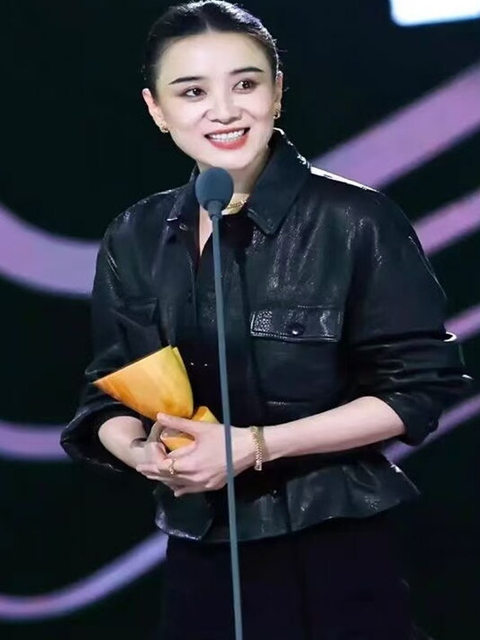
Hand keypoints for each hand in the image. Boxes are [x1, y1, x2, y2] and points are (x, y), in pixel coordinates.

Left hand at [135, 412, 255, 496]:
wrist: (249, 449)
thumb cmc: (225, 437)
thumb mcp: (200, 428)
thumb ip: (178, 423)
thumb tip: (159, 415)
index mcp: (189, 465)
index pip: (163, 466)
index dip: (155, 458)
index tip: (153, 448)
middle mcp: (194, 479)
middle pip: (168, 478)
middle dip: (154, 473)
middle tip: (141, 469)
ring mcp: (203, 485)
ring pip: (178, 486)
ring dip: (166, 481)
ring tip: (155, 477)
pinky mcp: (212, 486)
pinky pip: (191, 490)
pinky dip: (181, 488)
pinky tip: (176, 490)